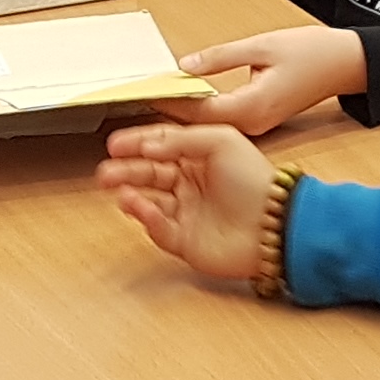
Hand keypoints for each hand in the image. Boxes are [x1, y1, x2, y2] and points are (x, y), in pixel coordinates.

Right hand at [98, 121, 279, 282]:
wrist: (275, 224)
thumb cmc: (255, 180)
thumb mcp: (222, 140)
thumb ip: (181, 139)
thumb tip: (147, 145)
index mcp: (200, 157)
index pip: (160, 146)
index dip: (136, 144)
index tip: (114, 142)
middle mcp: (190, 184)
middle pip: (148, 174)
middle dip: (125, 170)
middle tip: (105, 169)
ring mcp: (186, 212)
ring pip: (148, 201)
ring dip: (131, 193)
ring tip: (116, 187)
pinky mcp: (185, 240)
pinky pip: (158, 227)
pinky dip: (146, 216)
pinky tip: (138, 206)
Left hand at [160, 26, 366, 135]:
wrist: (346, 64)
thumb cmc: (312, 53)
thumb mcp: (262, 46)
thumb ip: (220, 58)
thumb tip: (184, 65)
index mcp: (252, 107)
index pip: (198, 112)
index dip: (167, 104)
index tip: (140, 96)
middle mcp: (251, 123)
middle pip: (198, 125)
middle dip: (167, 116)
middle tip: (133, 108)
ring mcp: (256, 125)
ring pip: (208, 125)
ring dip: (181, 115)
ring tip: (149, 103)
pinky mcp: (258, 120)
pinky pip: (221, 122)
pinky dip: (200, 113)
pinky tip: (183, 101)